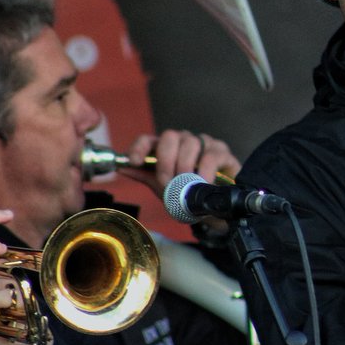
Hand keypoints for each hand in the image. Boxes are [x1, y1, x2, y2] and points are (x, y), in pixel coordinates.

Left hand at [121, 129, 241, 191]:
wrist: (216, 207)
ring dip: (184, 166)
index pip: (148, 140)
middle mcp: (183, 141)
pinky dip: (204, 170)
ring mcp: (204, 144)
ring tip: (186, 185)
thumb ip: (145, 176)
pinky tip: (202, 182)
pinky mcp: (222, 151)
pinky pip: (211, 155)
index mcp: (165, 148)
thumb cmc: (188, 193)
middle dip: (165, 160)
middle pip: (170, 136)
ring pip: (190, 143)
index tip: (135, 161)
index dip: (139, 148)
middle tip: (167, 182)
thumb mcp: (164, 187)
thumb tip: (121, 168)